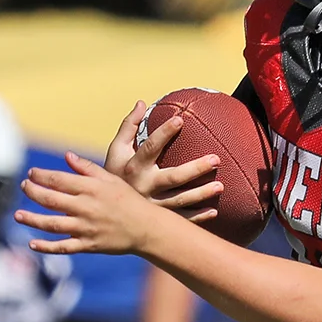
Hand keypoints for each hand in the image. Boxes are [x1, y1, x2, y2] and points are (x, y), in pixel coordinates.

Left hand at [16, 152, 173, 254]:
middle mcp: (85, 207)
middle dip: (33, 192)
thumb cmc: (128, 200)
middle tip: (24, 187)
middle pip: (50, 200)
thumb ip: (87, 168)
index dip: (41, 176)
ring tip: (17, 215)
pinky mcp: (88, 245)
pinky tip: (32, 243)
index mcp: (90, 188)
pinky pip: (63, 247)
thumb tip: (66, 156)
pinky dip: (46, 247)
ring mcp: (85, 228)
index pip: (58, 179)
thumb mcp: (111, 179)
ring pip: (52, 224)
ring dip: (32, 220)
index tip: (32, 173)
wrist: (146, 228)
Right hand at [103, 100, 223, 221]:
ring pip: (180, 199)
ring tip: (220, 186)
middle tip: (216, 159)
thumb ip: (129, 126)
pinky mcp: (157, 219)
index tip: (180, 120)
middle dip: (195, 168)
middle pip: (173, 177)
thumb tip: (142, 102)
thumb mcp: (116, 149)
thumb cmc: (114, 173)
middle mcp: (143, 186)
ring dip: (201, 194)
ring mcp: (152, 205)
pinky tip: (214, 210)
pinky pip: (179, 218)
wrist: (102, 209)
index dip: (164, 132)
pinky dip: (197, 217)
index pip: (150, 147)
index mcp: (134, 166)